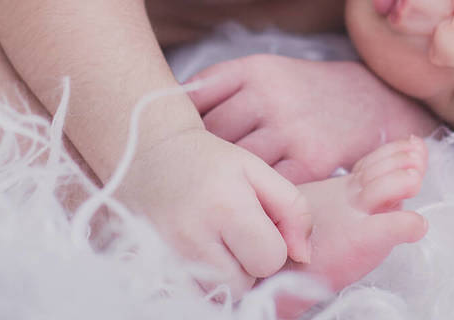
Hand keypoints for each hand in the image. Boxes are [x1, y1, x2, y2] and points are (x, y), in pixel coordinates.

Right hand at [120, 128, 313, 296]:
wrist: (151, 155)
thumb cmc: (211, 163)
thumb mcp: (259, 171)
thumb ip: (294, 210)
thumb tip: (303, 256)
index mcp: (226, 207)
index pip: (270, 260)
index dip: (272, 246)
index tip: (258, 226)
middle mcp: (193, 237)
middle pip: (243, 285)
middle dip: (247, 265)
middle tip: (234, 235)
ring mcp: (167, 257)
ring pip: (216, 296)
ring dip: (223, 277)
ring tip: (215, 244)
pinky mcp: (150, 269)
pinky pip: (189, 298)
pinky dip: (200, 283)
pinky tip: (198, 255)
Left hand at [185, 55, 438, 183]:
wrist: (372, 103)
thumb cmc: (306, 91)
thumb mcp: (266, 71)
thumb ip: (221, 85)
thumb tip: (168, 105)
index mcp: (256, 70)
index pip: (197, 101)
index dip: (183, 125)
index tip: (178, 141)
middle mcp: (272, 96)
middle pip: (213, 135)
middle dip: (200, 156)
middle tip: (192, 173)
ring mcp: (292, 130)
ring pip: (236, 163)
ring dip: (225, 180)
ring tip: (216, 190)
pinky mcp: (311, 161)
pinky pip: (267, 186)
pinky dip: (256, 195)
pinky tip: (250, 198)